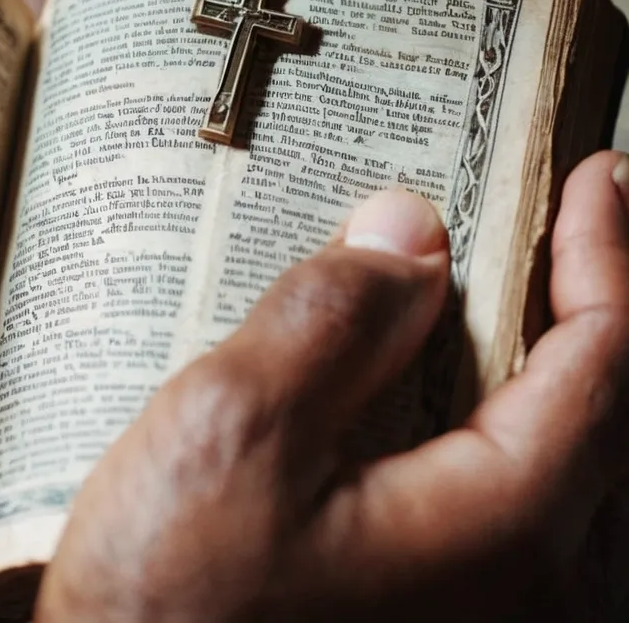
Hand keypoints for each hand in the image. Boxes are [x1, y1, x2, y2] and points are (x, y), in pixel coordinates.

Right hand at [39, 161, 628, 621]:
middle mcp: (520, 585)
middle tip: (557, 223)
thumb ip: (325, 322)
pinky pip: (507, 511)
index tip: (595, 173)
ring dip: (543, 370)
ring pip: (558, 467)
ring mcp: (482, 614)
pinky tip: (441, 407)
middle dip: (584, 303)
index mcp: (495, 528)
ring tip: (503, 297)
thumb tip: (407, 232)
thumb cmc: (166, 611)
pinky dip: (497, 432)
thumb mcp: (228, 435)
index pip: (602, 358)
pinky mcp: (432, 622)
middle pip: (598, 413)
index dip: (605, 250)